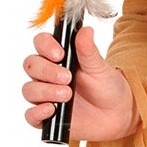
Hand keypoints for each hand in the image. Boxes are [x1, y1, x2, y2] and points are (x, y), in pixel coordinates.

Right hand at [21, 27, 139, 141]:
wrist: (117, 114)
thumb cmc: (107, 87)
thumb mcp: (100, 68)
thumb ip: (88, 51)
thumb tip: (85, 30)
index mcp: (58, 57)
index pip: (40, 43)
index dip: (45, 46)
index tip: (60, 54)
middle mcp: (47, 75)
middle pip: (31, 65)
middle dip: (47, 71)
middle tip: (67, 78)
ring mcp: (45, 96)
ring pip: (29, 90)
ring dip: (46, 91)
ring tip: (67, 94)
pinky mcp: (46, 117)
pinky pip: (31, 115)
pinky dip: (37, 112)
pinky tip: (51, 109)